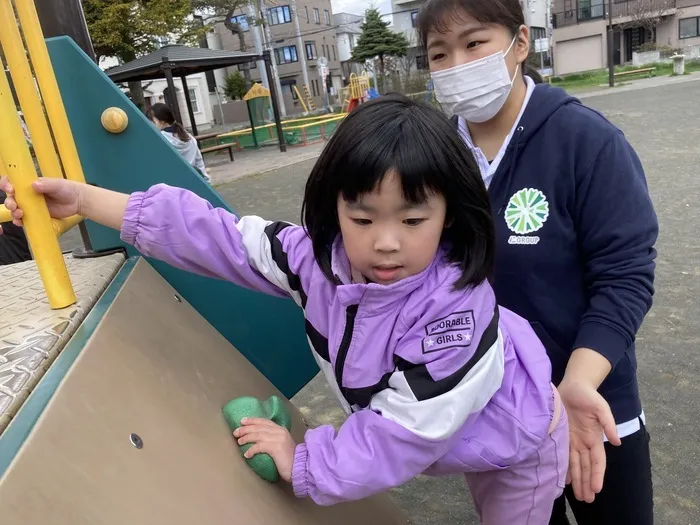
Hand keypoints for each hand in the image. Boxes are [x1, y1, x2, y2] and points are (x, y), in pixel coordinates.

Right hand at [0, 176, 82, 229]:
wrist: (77, 201)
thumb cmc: (67, 189)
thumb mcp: (57, 184)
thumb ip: (46, 184)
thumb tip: (34, 184)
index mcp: (29, 184)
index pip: (12, 182)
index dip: (6, 185)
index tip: (11, 189)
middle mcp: (28, 195)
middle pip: (11, 198)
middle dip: (9, 202)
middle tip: (14, 205)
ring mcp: (31, 206)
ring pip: (16, 209)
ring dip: (13, 212)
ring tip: (20, 214)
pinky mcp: (36, 216)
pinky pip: (24, 219)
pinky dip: (20, 221)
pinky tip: (20, 222)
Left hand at [234, 418, 295, 481]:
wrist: (300, 466)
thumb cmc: (289, 459)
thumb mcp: (281, 445)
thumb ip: (273, 440)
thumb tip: (257, 440)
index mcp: (281, 429)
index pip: (264, 421)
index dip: (253, 420)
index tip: (242, 421)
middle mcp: (279, 431)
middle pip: (259, 427)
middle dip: (246, 429)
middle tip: (236, 432)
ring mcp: (278, 438)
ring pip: (258, 435)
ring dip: (246, 438)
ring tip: (239, 442)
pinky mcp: (275, 447)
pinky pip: (259, 446)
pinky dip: (251, 450)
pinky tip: (247, 455)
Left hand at [558, 378, 620, 502]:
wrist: (573, 385)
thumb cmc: (588, 395)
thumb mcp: (600, 407)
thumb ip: (608, 423)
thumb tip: (618, 442)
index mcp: (594, 437)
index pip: (597, 461)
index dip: (597, 475)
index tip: (597, 489)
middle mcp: (584, 441)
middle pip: (586, 467)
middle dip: (587, 483)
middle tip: (587, 500)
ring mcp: (572, 440)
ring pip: (576, 464)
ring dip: (577, 480)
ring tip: (579, 496)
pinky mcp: (562, 435)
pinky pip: (563, 454)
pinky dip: (564, 467)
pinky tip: (564, 479)